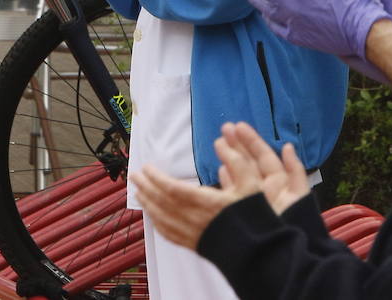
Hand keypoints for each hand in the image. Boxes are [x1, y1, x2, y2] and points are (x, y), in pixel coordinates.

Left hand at [131, 121, 308, 250]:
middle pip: (162, 202)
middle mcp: (194, 219)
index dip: (156, 178)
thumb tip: (220, 141)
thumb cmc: (253, 215)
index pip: (172, 188)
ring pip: (161, 218)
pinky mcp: (192, 244)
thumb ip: (236, 159)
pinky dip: (156, 223)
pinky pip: (168, 233)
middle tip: (134, 175)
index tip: (147, 167)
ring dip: (147, 203)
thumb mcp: (251, 181)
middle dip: (146, 187)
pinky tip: (152, 216)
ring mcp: (191, 233)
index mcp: (206, 202)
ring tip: (138, 191)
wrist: (257, 251)